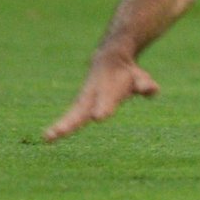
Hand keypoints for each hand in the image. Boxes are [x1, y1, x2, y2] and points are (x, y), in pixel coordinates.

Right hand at [42, 55, 158, 142]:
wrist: (109, 60)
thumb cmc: (127, 74)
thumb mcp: (140, 78)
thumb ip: (145, 85)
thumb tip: (152, 90)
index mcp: (108, 91)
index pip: (106, 102)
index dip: (104, 108)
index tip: (99, 117)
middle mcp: (92, 98)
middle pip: (82, 111)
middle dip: (72, 122)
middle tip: (61, 132)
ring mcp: (83, 103)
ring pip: (71, 115)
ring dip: (61, 125)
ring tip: (48, 137)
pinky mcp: (78, 108)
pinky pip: (68, 118)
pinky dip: (58, 127)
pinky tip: (46, 139)